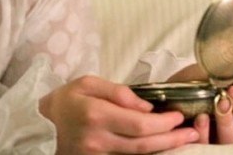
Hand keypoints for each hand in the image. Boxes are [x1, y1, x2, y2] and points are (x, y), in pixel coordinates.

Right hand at [39, 75, 199, 153]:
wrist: (40, 125)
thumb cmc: (68, 100)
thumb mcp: (89, 83)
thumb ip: (119, 91)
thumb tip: (147, 106)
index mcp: (95, 115)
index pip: (139, 124)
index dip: (163, 122)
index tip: (178, 116)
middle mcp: (97, 140)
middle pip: (143, 145)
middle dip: (172, 139)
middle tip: (192, 132)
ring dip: (165, 150)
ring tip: (184, 141)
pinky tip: (162, 149)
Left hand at [167, 64, 232, 143]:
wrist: (164, 97)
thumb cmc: (190, 84)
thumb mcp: (207, 72)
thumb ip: (225, 73)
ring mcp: (224, 140)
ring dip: (228, 122)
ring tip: (218, 102)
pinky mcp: (206, 147)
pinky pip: (209, 147)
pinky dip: (206, 132)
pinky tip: (200, 118)